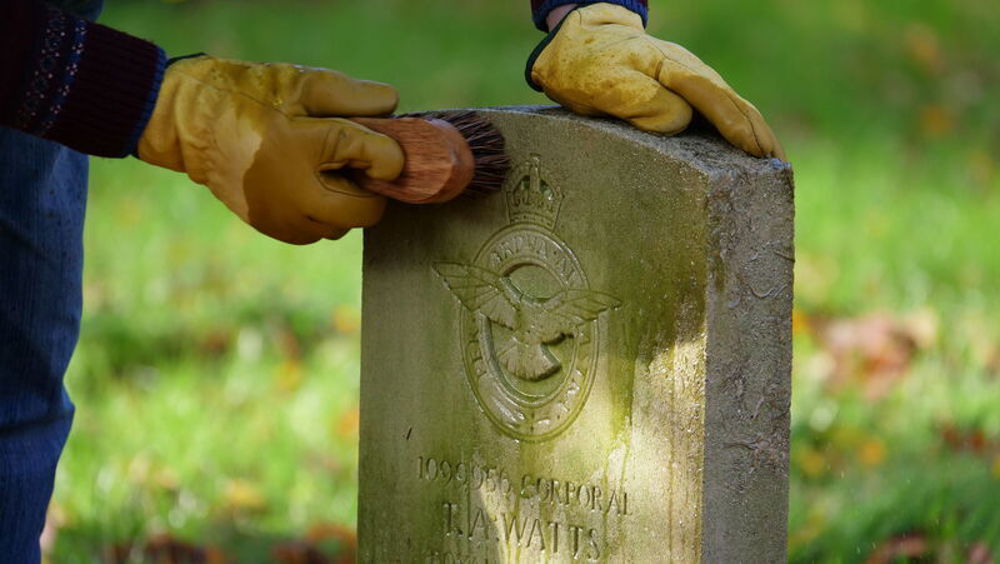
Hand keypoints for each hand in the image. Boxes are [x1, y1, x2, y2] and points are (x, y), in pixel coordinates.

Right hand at [137, 56, 404, 243]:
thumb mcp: (305, 83)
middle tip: (352, 164)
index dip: (389, 152)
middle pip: (367, 212)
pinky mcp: (273, 229)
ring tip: (321, 172)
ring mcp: (284, 218)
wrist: (190, 124)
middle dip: (368, 189)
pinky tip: (304, 185)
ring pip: (341, 227)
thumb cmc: (251, 97)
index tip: (378, 144)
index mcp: (308, 150)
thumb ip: (355, 96)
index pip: (382, 162)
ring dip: (343, 204)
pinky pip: (316, 232)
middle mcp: (297, 195)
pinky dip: (320, 214)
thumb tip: (393, 108)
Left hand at [529, 3, 783, 158]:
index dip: (734, 125)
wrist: (578, 41)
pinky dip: (739, 125)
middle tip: (777, 167)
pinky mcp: (685, 88)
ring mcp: (689, 77)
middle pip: (731, 101)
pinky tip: (750, 145)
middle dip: (756, 132)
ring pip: (731, 103)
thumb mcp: (605, 85)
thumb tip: (682, 120)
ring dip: (754, 130)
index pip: (710, 98)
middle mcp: (687, 70)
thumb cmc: (586, 68)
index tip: (755, 151)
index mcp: (669, 68)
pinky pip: (719, 106)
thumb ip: (642, 101)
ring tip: (773, 162)